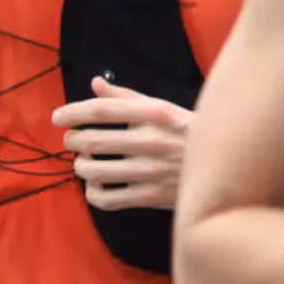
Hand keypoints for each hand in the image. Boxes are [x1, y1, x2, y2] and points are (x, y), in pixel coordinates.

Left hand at [52, 76, 192, 211]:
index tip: (57, 118)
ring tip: (83, 162)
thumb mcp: (162, 107)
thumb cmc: (187, 132)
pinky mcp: (151, 197)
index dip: (73, 112)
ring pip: (95, 171)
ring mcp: (151, 171)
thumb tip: (95, 83)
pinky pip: (108, 199)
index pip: (102, 110)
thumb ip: (126, 96)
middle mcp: (151, 140)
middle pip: (93, 141)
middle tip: (71, 140)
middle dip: (73, 141)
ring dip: (80, 166)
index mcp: (154, 113)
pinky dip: (93, 194)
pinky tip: (95, 186)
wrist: (225, 166)